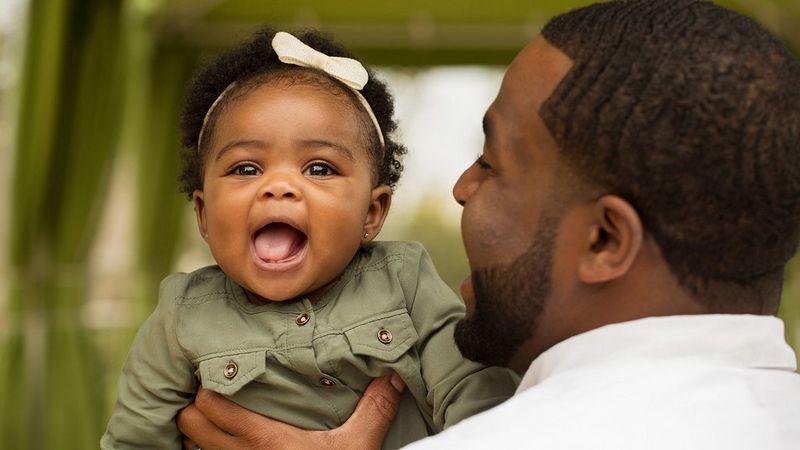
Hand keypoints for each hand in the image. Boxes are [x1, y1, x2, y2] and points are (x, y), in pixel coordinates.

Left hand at [178, 373, 404, 449]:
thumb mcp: (357, 447)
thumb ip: (374, 410)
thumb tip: (394, 376)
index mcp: (262, 437)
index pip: (209, 402)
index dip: (212, 383)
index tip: (227, 369)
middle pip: (189, 420)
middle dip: (198, 404)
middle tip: (220, 390)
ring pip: (190, 443)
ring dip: (198, 429)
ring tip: (219, 416)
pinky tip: (227, 443)